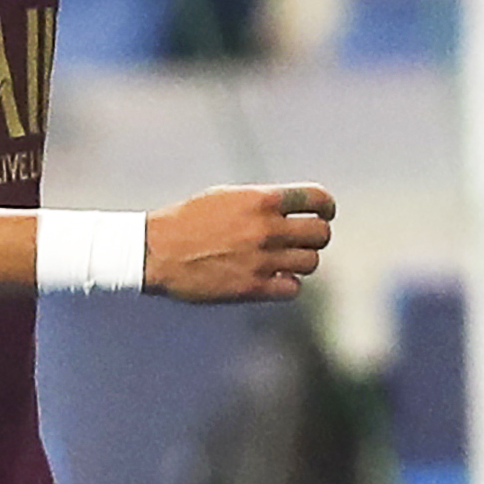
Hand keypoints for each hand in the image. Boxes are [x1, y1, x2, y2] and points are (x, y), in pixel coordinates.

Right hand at [143, 184, 335, 302]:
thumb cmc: (189, 220)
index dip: (326, 208)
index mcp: (261, 200)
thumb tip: (293, 208)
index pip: (317, 199)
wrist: (157, 251)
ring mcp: (261, 259)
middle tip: (302, 240)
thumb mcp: (227, 196)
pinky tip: (274, 278)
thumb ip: (263, 201)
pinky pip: (293, 287)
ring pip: (311, 262)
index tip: (323, 214)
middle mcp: (266, 228)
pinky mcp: (253, 287)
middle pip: (320, 234)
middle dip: (315, 236)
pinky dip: (287, 283)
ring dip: (301, 261)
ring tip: (284, 259)